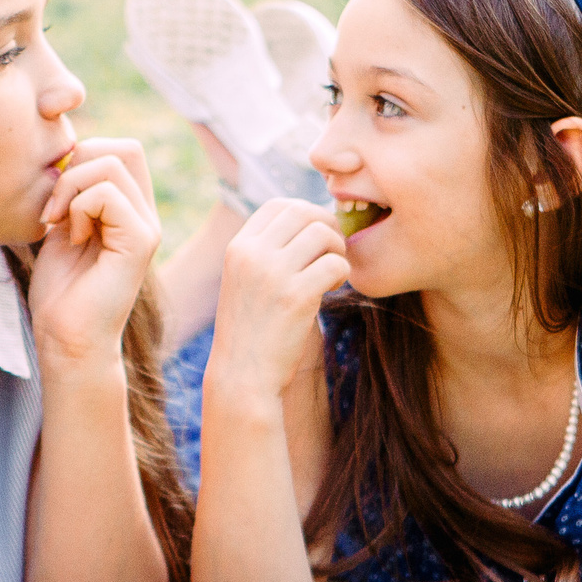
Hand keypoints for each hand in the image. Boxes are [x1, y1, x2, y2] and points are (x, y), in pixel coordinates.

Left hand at [28, 139, 161, 365]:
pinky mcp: (141, 241)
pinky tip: (73, 239)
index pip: (120, 149)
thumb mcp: (62, 227)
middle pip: (124, 147)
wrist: (65, 340)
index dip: (82, 156)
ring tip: (60, 223)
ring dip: (71, 187)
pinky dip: (79, 208)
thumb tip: (67, 154)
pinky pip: (108, 194)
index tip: (55, 197)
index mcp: (131, 209)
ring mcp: (147, 227)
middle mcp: (146, 214)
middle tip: (54, 207)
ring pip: (112, 164)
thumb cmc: (60, 292)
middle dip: (77, 164)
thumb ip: (72, 192)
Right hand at [205, 199, 348, 394]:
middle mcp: (252, 254)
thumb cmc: (251, 330)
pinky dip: (342, 275)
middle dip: (328, 227)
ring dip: (337, 251)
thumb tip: (310, 221)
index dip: (306, 213)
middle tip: (332, 253)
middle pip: (305, 213)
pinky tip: (330, 291)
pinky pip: (336, 265)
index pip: (279, 205)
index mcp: (238, 247)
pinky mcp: (296, 297)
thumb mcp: (245, 281)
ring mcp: (273, 274)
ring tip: (330, 275)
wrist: (242, 376)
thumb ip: (267, 251)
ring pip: (324, 234)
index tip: (317, 236)